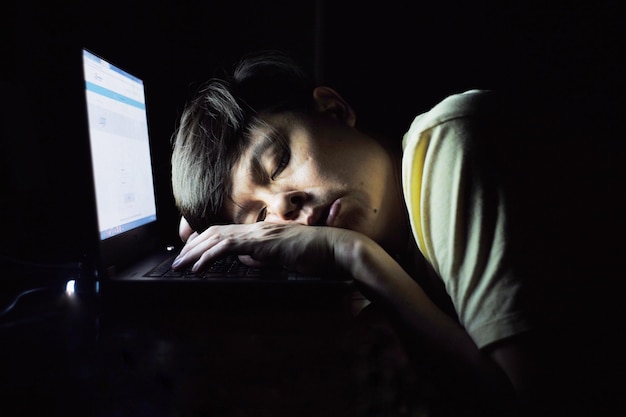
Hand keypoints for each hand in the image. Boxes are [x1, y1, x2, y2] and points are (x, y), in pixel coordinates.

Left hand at [171, 222, 355, 274]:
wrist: (335, 249)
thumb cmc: (316, 255)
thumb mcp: (284, 257)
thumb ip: (263, 257)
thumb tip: (245, 260)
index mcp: (262, 231)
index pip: (226, 231)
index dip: (205, 240)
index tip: (190, 251)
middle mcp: (258, 228)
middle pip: (216, 232)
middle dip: (193, 246)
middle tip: (177, 260)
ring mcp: (260, 233)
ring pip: (217, 238)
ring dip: (195, 252)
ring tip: (180, 265)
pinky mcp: (263, 242)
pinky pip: (229, 246)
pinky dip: (209, 256)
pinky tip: (197, 266)